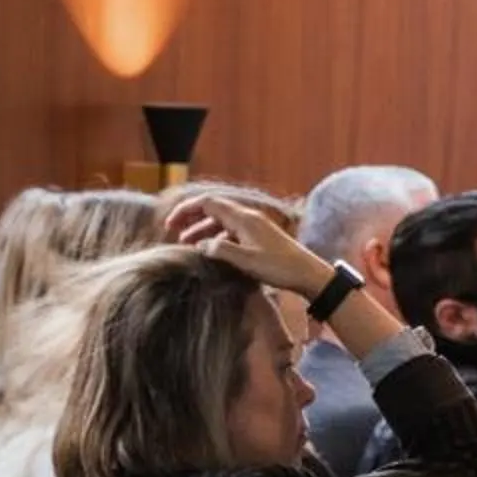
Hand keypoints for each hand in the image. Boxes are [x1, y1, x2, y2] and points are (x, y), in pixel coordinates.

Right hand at [168, 194, 331, 298]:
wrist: (307, 273)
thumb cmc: (279, 268)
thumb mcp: (246, 261)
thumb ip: (220, 250)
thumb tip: (200, 245)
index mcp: (243, 218)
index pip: (207, 203)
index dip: (185, 210)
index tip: (169, 224)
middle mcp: (247, 217)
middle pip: (212, 209)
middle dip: (190, 218)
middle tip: (172, 232)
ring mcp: (253, 226)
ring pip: (220, 221)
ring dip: (202, 229)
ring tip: (186, 244)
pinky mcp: (258, 236)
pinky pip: (230, 231)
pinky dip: (215, 237)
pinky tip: (209, 250)